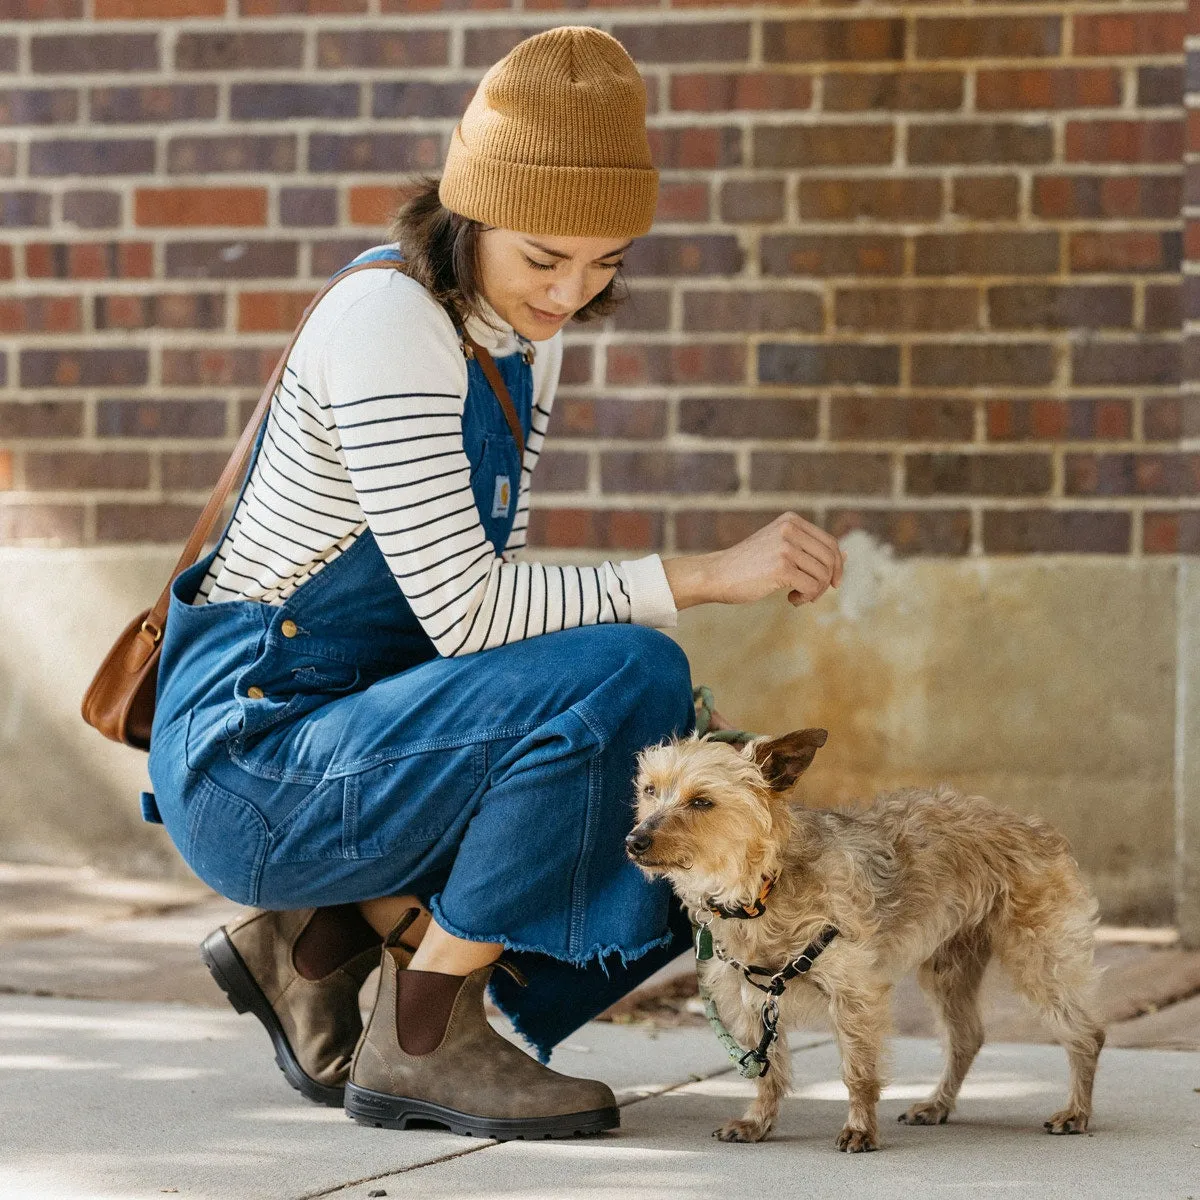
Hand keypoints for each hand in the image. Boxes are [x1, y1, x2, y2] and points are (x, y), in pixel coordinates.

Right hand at [663, 512, 844, 609]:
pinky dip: (805, 598)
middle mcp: (790, 529)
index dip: (836, 566)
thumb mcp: (780, 549)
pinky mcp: (781, 567)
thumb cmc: (748, 565)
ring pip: (822, 575)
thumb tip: (846, 556)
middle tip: (811, 594)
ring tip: (797, 596)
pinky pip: (811, 587)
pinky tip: (790, 599)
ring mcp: (785, 547)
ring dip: (814, 592)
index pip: (830, 543)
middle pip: (830, 559)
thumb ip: (809, 550)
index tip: (831, 584)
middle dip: (826, 581)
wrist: (716, 575)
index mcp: (791, 520)